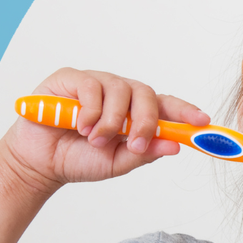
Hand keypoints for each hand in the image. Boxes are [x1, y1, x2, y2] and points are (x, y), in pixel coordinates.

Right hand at [0, 68, 211, 192]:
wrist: (40, 162)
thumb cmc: (80, 159)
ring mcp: (96, 83)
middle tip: (134, 143)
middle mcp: (119, 94)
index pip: (166, 106)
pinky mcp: (71, 79)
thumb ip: (144, 152)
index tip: (202, 122)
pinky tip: (81, 127)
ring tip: (95, 140)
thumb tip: (175, 145)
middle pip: (146, 93)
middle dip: (145, 120)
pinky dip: (90, 111)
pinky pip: (91, 86)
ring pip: (120, 89)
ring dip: (111, 120)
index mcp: (136, 112)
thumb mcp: (117, 162)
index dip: (185, 111)